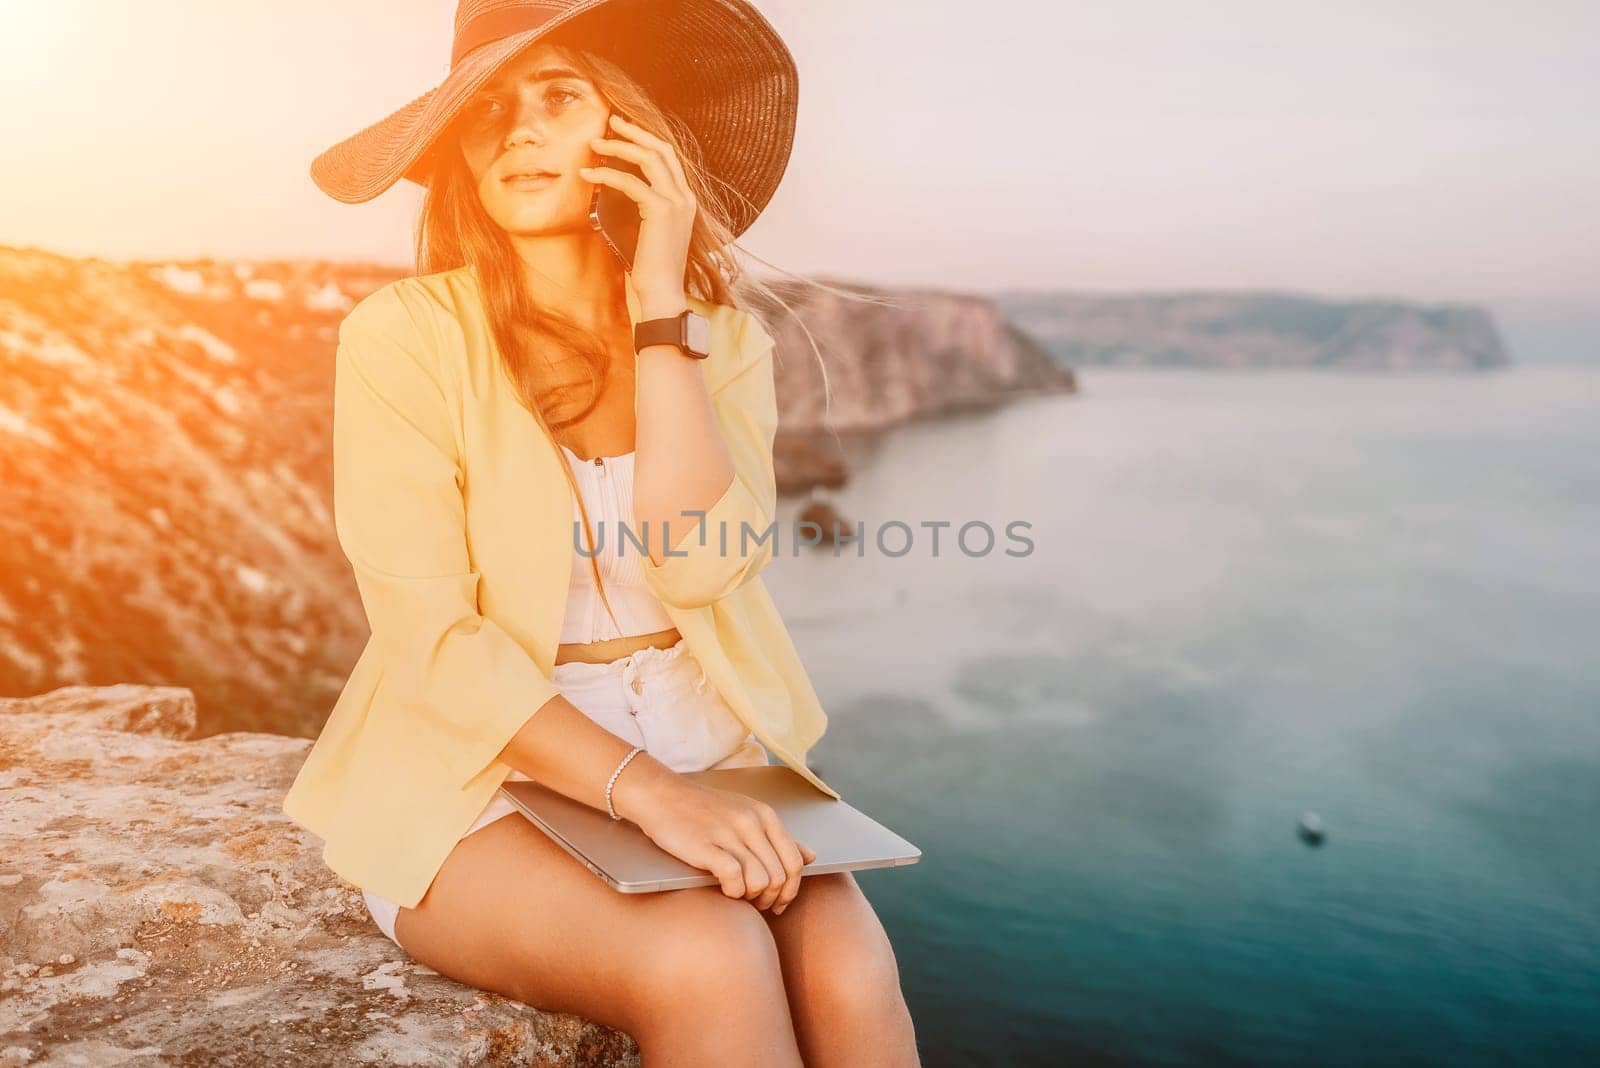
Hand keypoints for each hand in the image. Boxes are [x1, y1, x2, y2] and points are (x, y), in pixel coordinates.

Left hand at [580, 113, 693, 313]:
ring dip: (619, 147)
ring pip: (648, 158)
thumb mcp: (650, 230)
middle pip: (662, 148)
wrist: (662, 293)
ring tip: (595, 143)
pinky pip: (630, 182)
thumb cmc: (652, 268)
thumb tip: (618, 185)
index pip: (669, 158)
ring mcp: (676, 202)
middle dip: (635, 131)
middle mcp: (685, 197)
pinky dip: (607, 174)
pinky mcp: (660, 211)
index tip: (625, 130)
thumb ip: (644, 207)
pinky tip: (588, 174)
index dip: (647, 139)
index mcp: (686, 200)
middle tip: (611, 121)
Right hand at [621, 772, 817, 912]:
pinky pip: (735, 879)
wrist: (660, 795)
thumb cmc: (702, 809)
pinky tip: (725, 890)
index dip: (791, 890)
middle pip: (780, 876)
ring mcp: (729, 833)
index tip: (779, 903)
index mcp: (765, 815)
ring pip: (761, 881)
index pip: (795, 862)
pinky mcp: (706, 846)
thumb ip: (779, 836)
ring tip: (740, 897)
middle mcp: (752, 822)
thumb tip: (812, 856)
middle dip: (771, 899)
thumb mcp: (747, 814)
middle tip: (756, 905)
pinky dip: (734, 893)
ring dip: (753, 898)